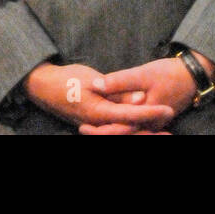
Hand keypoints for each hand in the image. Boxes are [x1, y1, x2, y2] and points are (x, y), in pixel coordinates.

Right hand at [22, 62, 172, 133]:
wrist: (43, 87)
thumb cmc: (67, 80)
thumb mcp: (93, 80)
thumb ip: (117, 91)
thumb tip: (140, 99)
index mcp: (100, 112)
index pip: (132, 115)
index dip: (151, 113)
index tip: (169, 109)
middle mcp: (99, 124)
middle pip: (130, 132)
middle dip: (150, 132)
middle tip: (170, 132)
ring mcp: (96, 126)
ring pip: (123, 133)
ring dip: (142, 133)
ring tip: (163, 132)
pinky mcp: (95, 124)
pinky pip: (116, 130)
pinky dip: (130, 129)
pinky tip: (140, 126)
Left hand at [85, 57, 204, 134]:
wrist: (193, 75)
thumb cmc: (169, 74)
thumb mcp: (143, 74)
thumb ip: (119, 81)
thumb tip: (96, 85)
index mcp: (145, 117)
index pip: (119, 129)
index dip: (100, 129)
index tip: (83, 126)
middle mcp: (150, 124)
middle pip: (123, 132)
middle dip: (103, 131)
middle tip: (82, 127)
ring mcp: (153, 123)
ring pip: (129, 130)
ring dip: (112, 128)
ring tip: (90, 124)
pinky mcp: (154, 118)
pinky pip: (136, 125)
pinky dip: (123, 124)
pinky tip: (111, 120)